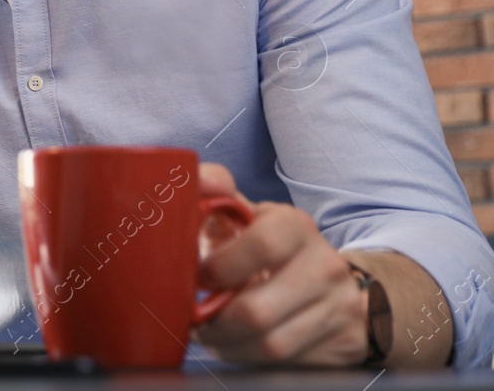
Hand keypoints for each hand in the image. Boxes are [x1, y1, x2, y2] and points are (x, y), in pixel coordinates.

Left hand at [191, 162, 367, 365]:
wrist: (338, 285)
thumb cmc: (271, 247)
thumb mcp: (248, 217)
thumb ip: (217, 197)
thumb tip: (198, 178)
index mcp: (296, 227)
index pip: (264, 244)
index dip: (222, 266)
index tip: (201, 276)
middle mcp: (324, 266)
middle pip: (258, 310)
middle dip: (216, 319)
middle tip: (198, 314)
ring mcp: (338, 308)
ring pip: (269, 344)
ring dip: (228, 343)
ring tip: (211, 331)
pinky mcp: (343, 344)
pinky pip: (285, 363)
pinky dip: (249, 355)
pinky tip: (237, 343)